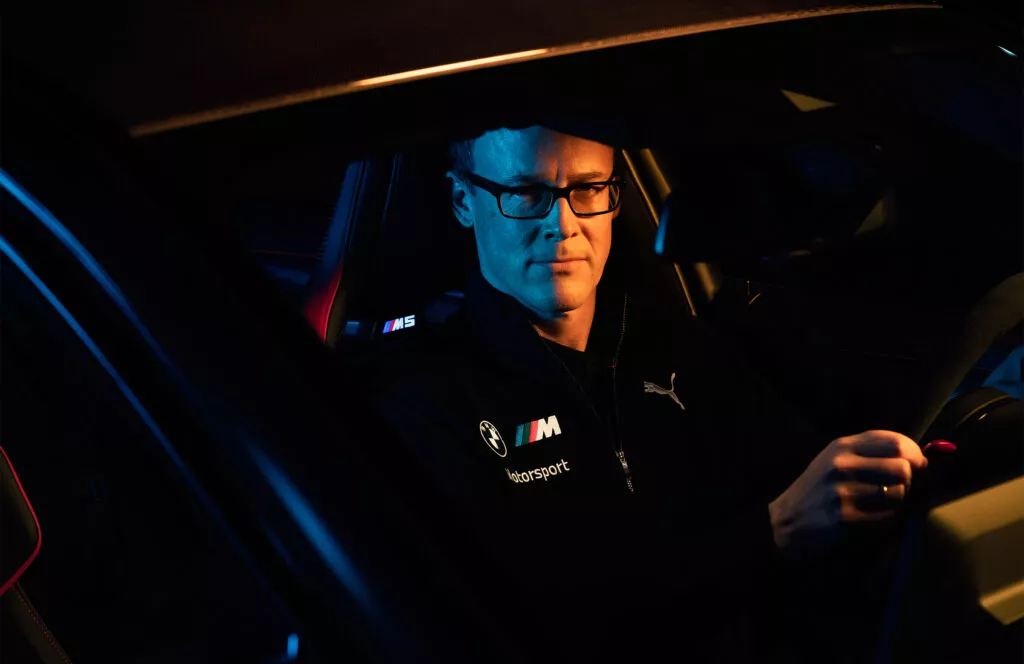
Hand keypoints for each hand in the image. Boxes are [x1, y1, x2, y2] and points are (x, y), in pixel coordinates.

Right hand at [768, 430, 926, 555]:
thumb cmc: (817, 490)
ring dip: (898, 504)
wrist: (784, 522)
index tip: (918, 465)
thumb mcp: (835, 460)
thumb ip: (870, 453)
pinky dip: (888, 521)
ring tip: (882, 506)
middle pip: (902, 468)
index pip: (894, 442)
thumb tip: (919, 457)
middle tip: (897, 489)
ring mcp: (842, 492)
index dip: (915, 454)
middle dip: (908, 481)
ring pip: (899, 494)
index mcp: (841, 446)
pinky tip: (873, 520)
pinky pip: (888, 518)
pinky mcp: (845, 519)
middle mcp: (841, 465)